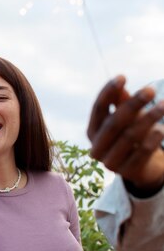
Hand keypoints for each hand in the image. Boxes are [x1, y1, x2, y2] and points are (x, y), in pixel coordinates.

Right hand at [87, 75, 163, 191]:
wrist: (144, 168)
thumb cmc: (132, 136)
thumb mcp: (127, 118)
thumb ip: (121, 102)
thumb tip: (119, 85)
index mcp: (92, 131)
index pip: (98, 109)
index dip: (108, 92)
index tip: (122, 77)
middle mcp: (96, 147)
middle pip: (114, 122)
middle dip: (132, 104)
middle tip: (150, 89)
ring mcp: (110, 162)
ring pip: (129, 136)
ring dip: (148, 119)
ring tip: (163, 105)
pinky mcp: (128, 173)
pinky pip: (141, 153)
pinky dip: (151, 139)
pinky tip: (161, 129)